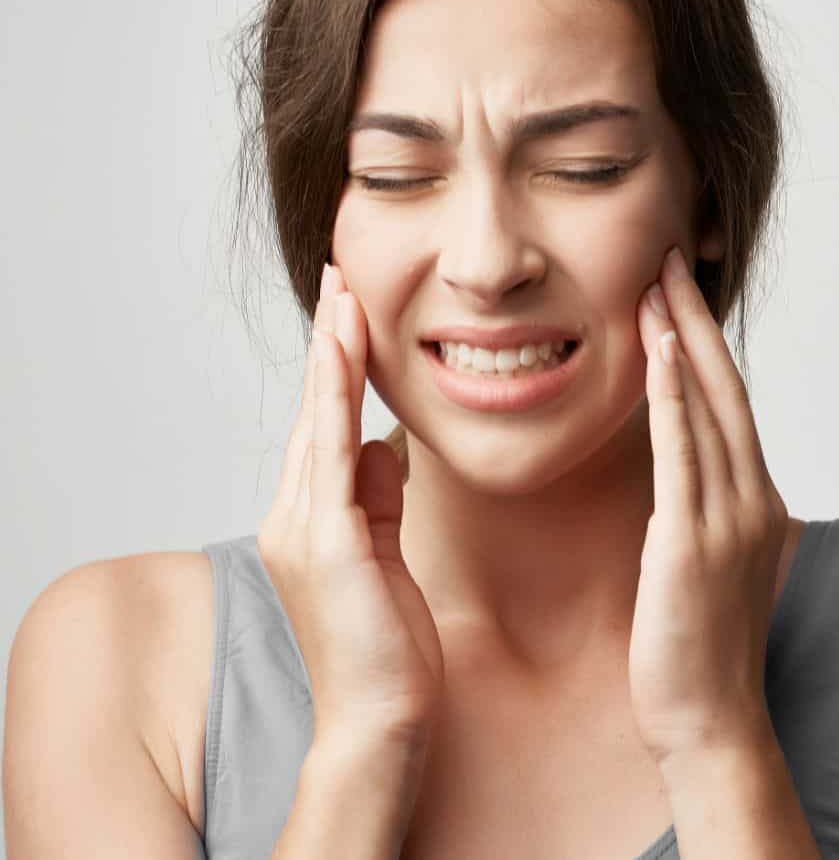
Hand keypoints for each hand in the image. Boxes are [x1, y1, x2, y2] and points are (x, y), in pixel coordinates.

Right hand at [257, 263, 444, 747]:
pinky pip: (331, 452)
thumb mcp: (387, 554)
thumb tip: (380, 445)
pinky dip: (337, 398)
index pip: (324, 425)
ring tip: (344, 293)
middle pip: (314, 409)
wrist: (380, 718)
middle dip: (330, 341)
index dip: (336, 367)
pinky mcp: (326, 542)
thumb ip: (379, 499)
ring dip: (333, 352)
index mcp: (311, 520)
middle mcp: (295, 516)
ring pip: (318, 419)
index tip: (349, 310)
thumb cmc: (388, 647)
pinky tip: (347, 353)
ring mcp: (303, 528)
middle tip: (340, 275)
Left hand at [628, 246, 790, 764]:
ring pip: (709, 406)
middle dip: (696, 318)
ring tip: (656, 281)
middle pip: (726, 387)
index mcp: (753, 503)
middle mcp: (751, 499)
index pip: (729, 403)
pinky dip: (676, 396)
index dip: (705, 342)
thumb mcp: (704, 568)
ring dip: (683, 337)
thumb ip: (696, 516)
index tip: (677, 292)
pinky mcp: (692, 543)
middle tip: (669, 256)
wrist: (711, 725)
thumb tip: (675, 483)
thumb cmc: (697, 655)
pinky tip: (661, 349)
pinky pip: (684, 453)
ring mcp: (728, 519)